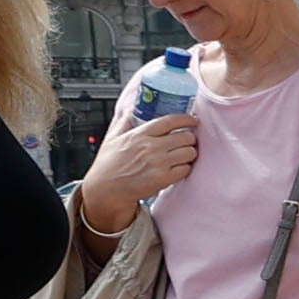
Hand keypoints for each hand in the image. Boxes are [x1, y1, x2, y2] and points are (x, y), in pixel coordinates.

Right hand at [77, 110, 201, 235]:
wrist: (106, 190)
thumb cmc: (108, 165)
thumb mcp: (112, 139)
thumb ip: (123, 122)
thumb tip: (129, 109)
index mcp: (140, 135)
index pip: (170, 121)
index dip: (185, 119)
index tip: (192, 120)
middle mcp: (151, 147)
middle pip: (185, 137)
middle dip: (189, 138)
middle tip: (187, 141)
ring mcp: (159, 163)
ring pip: (190, 152)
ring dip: (189, 153)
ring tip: (183, 155)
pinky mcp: (164, 178)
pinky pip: (186, 169)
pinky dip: (185, 168)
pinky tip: (178, 168)